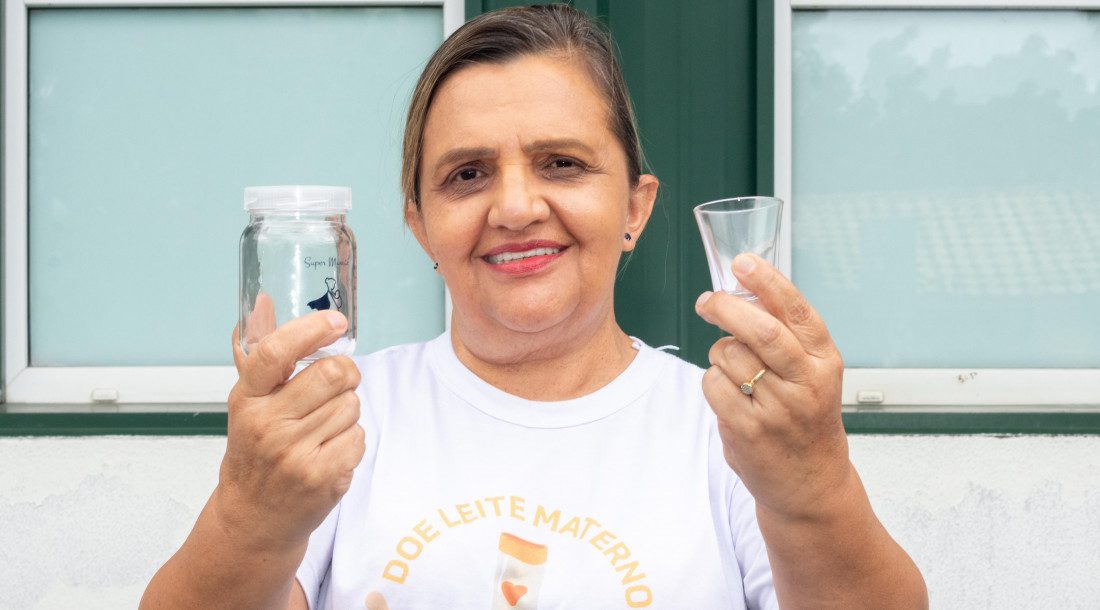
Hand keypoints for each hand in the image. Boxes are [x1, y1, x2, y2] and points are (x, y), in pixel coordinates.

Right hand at [218, 310, 365, 552]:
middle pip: (333, 374)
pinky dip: (352, 439)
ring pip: (352, 405)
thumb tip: (264, 300)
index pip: (276, 352)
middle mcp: (267, 425)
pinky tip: (329, 450)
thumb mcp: (248, 401)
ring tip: (323, 427)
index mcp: (247, 399)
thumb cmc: (255, 451)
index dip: (311, 330)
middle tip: (339, 383)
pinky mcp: (323, 477)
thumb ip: (262, 353)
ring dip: (347, 410)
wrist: (254, 517)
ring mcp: (295, 454)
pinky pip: (360, 436)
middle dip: (346, 373)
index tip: (335, 321)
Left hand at [695, 253, 849, 520]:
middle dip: (726, 307)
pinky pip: (713, 385)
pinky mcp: (748, 431)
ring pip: (729, 355)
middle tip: (706, 301)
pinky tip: (729, 394)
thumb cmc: (805, 418)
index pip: (796, 311)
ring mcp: (777, 409)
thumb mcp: (812, 374)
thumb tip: (743, 288)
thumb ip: (786, 335)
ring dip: (719, 352)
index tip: (742, 262)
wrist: (810, 483)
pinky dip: (712, 381)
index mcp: (825, 361)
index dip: (767, 281)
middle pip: (759, 330)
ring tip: (733, 368)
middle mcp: (805, 383)